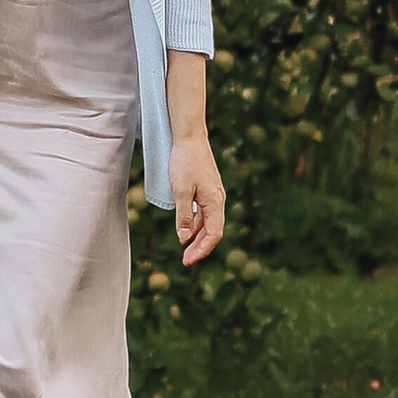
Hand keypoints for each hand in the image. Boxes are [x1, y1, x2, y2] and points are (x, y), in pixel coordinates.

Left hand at [170, 124, 225, 266]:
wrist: (189, 137)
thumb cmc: (185, 162)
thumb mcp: (180, 191)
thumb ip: (183, 216)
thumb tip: (184, 238)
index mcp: (215, 202)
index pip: (213, 234)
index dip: (202, 249)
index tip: (188, 260)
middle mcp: (218, 200)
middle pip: (212, 231)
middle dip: (200, 247)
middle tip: (186, 260)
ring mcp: (213, 194)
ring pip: (208, 222)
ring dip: (197, 236)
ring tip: (184, 247)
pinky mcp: (207, 189)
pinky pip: (204, 212)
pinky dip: (196, 223)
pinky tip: (186, 228)